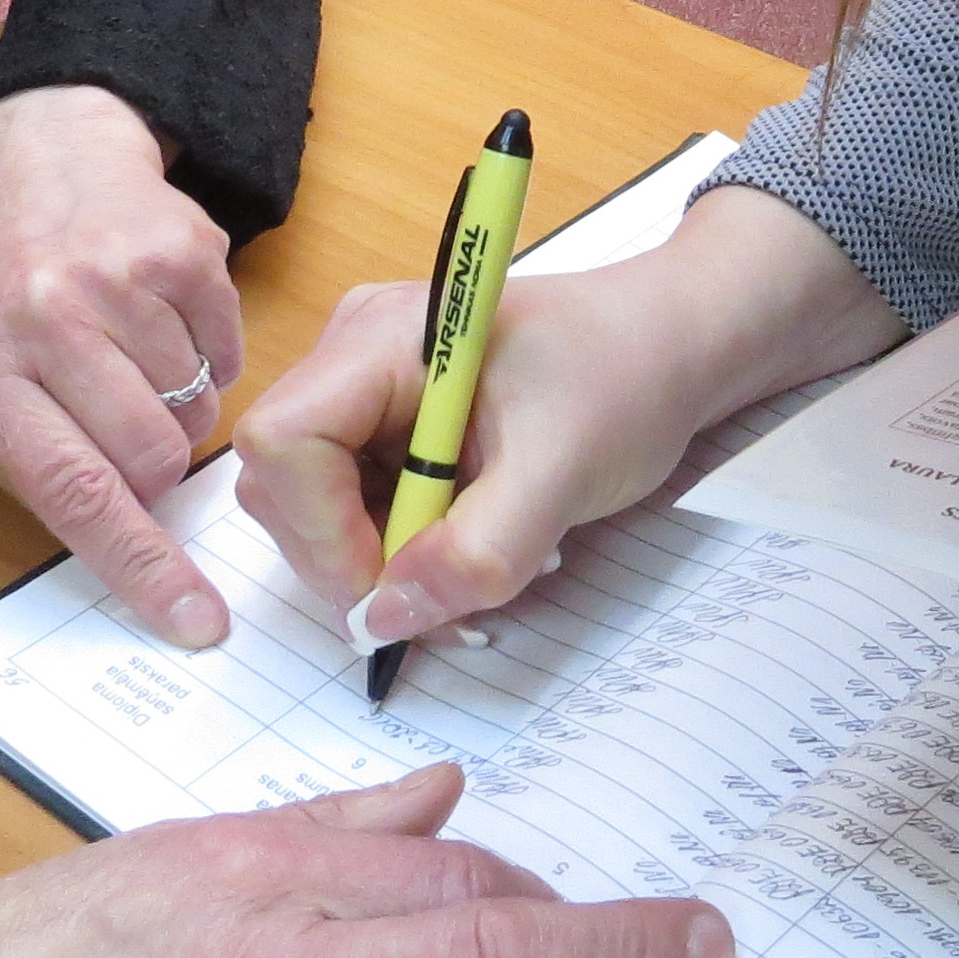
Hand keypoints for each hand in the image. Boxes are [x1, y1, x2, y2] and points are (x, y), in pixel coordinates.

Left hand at [0, 85, 246, 642]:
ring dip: (177, 407)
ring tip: (133, 358)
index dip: (139, 564)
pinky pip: (228, 355)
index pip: (72, 490)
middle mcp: (42, 316)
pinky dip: (207, 357)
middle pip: (149, 456)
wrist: (37, 155)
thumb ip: (31, 463)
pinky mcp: (182, 247)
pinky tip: (162, 320)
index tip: (195, 619)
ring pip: (194, 411)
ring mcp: (115, 275)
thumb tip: (123, 545)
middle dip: (152, 467)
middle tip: (128, 429)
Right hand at [237, 183, 901, 645]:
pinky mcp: (387, 424)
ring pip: (315, 506)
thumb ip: (475, 552)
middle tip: (447, 606)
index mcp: (384, 338)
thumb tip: (383, 620)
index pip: (284, 442)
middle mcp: (354, 355)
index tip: (395, 588)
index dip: (320, 532)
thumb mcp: (564, 471)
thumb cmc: (628, 376)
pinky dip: (403, 549)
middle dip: (352, 562)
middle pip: (285, 483)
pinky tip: (472, 549)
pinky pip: (356, 505)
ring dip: (383, 564)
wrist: (674, 341)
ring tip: (477, 576)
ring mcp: (365, 390)